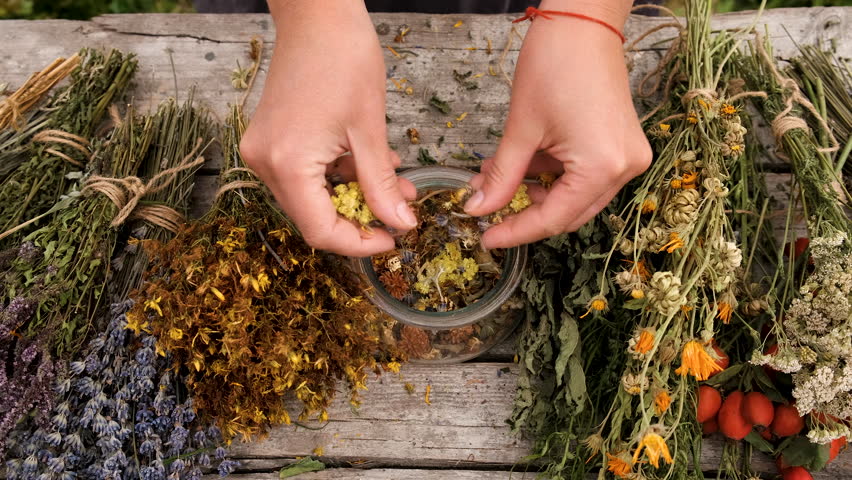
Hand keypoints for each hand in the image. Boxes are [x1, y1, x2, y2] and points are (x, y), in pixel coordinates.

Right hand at [240, 1, 416, 256]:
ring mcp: (263, 151)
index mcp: (286, 164)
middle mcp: (265, 163)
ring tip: (394, 185)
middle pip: (313, 218)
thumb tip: (400, 224)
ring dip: (353, 198)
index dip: (359, 244)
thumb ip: (381, 185)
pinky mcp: (270, 140)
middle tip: (398, 212)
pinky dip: (338, 178)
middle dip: (360, 220)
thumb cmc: (343, 58)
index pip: (320, 231)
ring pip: (312, 199)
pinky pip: (305, 176)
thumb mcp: (370, 129)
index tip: (392, 240)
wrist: (317, 13)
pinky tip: (369, 165)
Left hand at [463, 1, 651, 247]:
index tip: (486, 238)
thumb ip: (501, 177)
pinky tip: (523, 163)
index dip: (516, 231)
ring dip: (535, 192)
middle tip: (487, 207)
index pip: (553, 219)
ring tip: (497, 176)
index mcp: (602, 167)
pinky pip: (586, 176)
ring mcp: (627, 157)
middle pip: (568, 213)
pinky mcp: (622, 145)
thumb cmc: (554, 64)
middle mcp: (624, 169)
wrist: (584, 21)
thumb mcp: (521, 129)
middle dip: (524, 212)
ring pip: (575, 196)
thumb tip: (479, 209)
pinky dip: (553, 176)